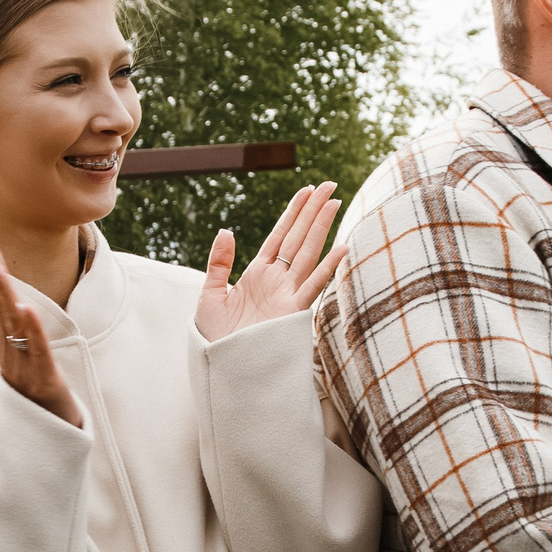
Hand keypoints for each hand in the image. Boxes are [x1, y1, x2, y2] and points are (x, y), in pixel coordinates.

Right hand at [0, 236, 85, 428]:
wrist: (48, 435)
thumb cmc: (34, 389)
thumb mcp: (19, 353)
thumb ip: (8, 323)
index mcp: (2, 343)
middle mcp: (7, 352)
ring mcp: (22, 367)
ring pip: (13, 326)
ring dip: (4, 297)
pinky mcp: (43, 381)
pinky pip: (36, 352)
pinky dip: (32, 331)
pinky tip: (27, 310)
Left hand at [194, 182, 345, 341]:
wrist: (219, 367)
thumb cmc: (214, 339)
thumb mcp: (210, 295)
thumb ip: (219, 263)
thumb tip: (226, 231)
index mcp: (257, 274)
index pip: (279, 235)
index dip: (293, 212)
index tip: (306, 191)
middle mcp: (276, 281)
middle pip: (298, 237)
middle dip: (313, 211)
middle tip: (329, 185)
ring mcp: (286, 295)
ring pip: (308, 253)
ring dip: (321, 227)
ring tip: (334, 202)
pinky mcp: (292, 313)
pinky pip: (313, 286)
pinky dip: (327, 268)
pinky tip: (341, 248)